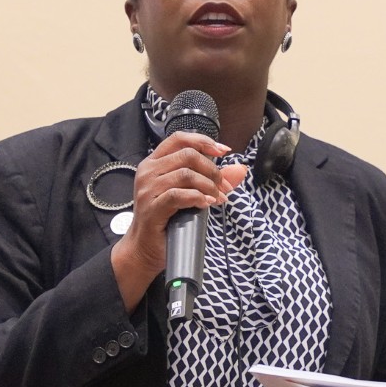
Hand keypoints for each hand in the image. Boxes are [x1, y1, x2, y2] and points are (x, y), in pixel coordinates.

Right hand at [110, 131, 247, 310]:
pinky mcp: (152, 208)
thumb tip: (239, 169)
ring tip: (216, 198)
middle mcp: (148, 172)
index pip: (179, 139)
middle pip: (187, 155)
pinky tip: (207, 204)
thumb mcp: (189, 193)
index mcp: (154, 163)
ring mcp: (147, 189)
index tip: (223, 152)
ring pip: (185, 174)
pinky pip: (178, 195)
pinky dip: (197, 198)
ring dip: (208, 186)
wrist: (145, 248)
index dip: (204, 142)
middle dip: (212, 169)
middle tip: (223, 187)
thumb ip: (211, 179)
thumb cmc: (166, 219)